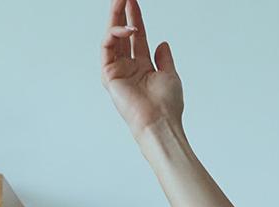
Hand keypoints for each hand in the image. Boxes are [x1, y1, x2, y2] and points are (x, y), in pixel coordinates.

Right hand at [101, 0, 183, 137]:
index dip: (136, 19)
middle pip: (122, 33)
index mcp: (143, 67)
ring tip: (121, 0)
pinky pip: (107, 46)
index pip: (137, 37)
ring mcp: (118, 70)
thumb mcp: (170, 75)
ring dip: (116, 17)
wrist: (160, 123)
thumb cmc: (167, 106)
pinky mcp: (108, 74)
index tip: (133, 1)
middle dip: (122, 13)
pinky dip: (115, 34)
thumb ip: (164, 58)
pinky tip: (128, 29)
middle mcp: (129, 67)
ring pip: (112, 36)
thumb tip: (162, 43)